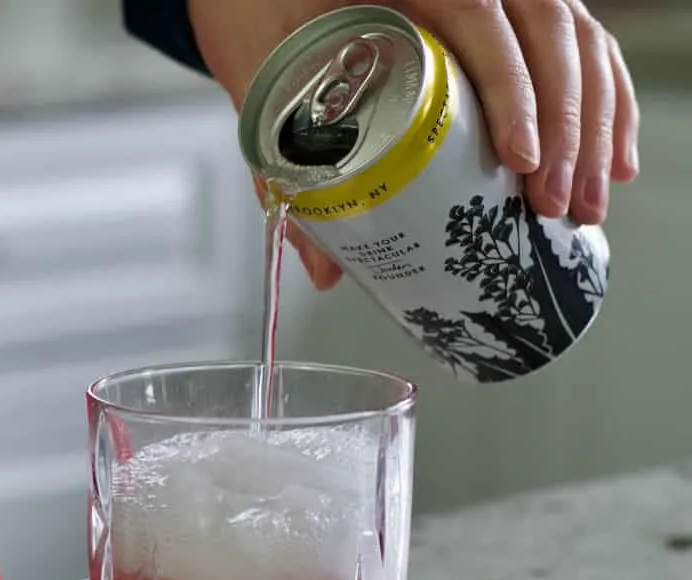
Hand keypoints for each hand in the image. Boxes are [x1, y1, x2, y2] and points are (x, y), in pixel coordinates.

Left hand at [187, 0, 639, 290]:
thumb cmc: (251, 12)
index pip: (480, 11)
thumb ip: (284, 165)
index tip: (523, 159)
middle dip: (565, 123)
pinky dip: (601, 96)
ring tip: (585, 201)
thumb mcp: (257, 77)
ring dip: (593, 120)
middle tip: (555, 204)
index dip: (512, 86)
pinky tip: (610, 155)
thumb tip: (326, 272)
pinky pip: (573, 39)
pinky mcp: (499, 9)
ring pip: (572, 34)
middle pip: (545, 26)